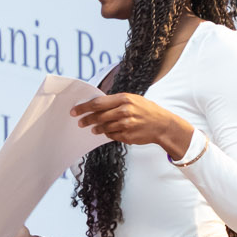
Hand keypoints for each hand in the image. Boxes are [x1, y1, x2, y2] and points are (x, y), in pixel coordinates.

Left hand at [72, 93, 194, 155]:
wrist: (162, 125)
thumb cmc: (146, 110)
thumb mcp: (132, 99)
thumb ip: (115, 102)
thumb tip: (96, 105)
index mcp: (124, 99)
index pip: (98, 103)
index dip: (84, 108)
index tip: (75, 111)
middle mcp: (124, 111)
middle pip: (98, 116)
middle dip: (87, 120)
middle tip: (80, 122)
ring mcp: (126, 125)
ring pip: (104, 128)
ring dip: (97, 129)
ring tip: (94, 129)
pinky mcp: (127, 136)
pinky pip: (112, 135)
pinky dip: (108, 134)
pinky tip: (108, 132)